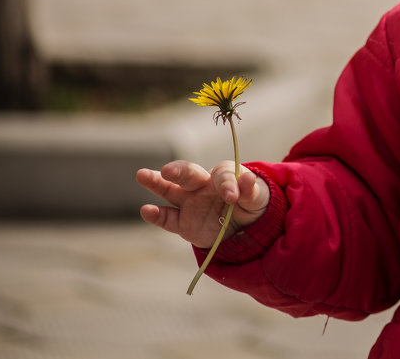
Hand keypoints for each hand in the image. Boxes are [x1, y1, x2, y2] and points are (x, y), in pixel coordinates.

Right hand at [136, 160, 270, 248]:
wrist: (242, 227)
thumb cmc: (250, 204)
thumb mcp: (257, 198)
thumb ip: (251, 189)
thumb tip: (248, 179)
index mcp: (222, 175)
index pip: (221, 174)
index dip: (227, 183)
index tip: (232, 196)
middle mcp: (202, 185)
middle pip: (188, 173)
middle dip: (178, 171)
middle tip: (167, 171)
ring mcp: (189, 203)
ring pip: (170, 190)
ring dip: (156, 182)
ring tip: (142, 175)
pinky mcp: (183, 223)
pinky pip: (167, 218)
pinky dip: (156, 215)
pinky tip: (146, 210)